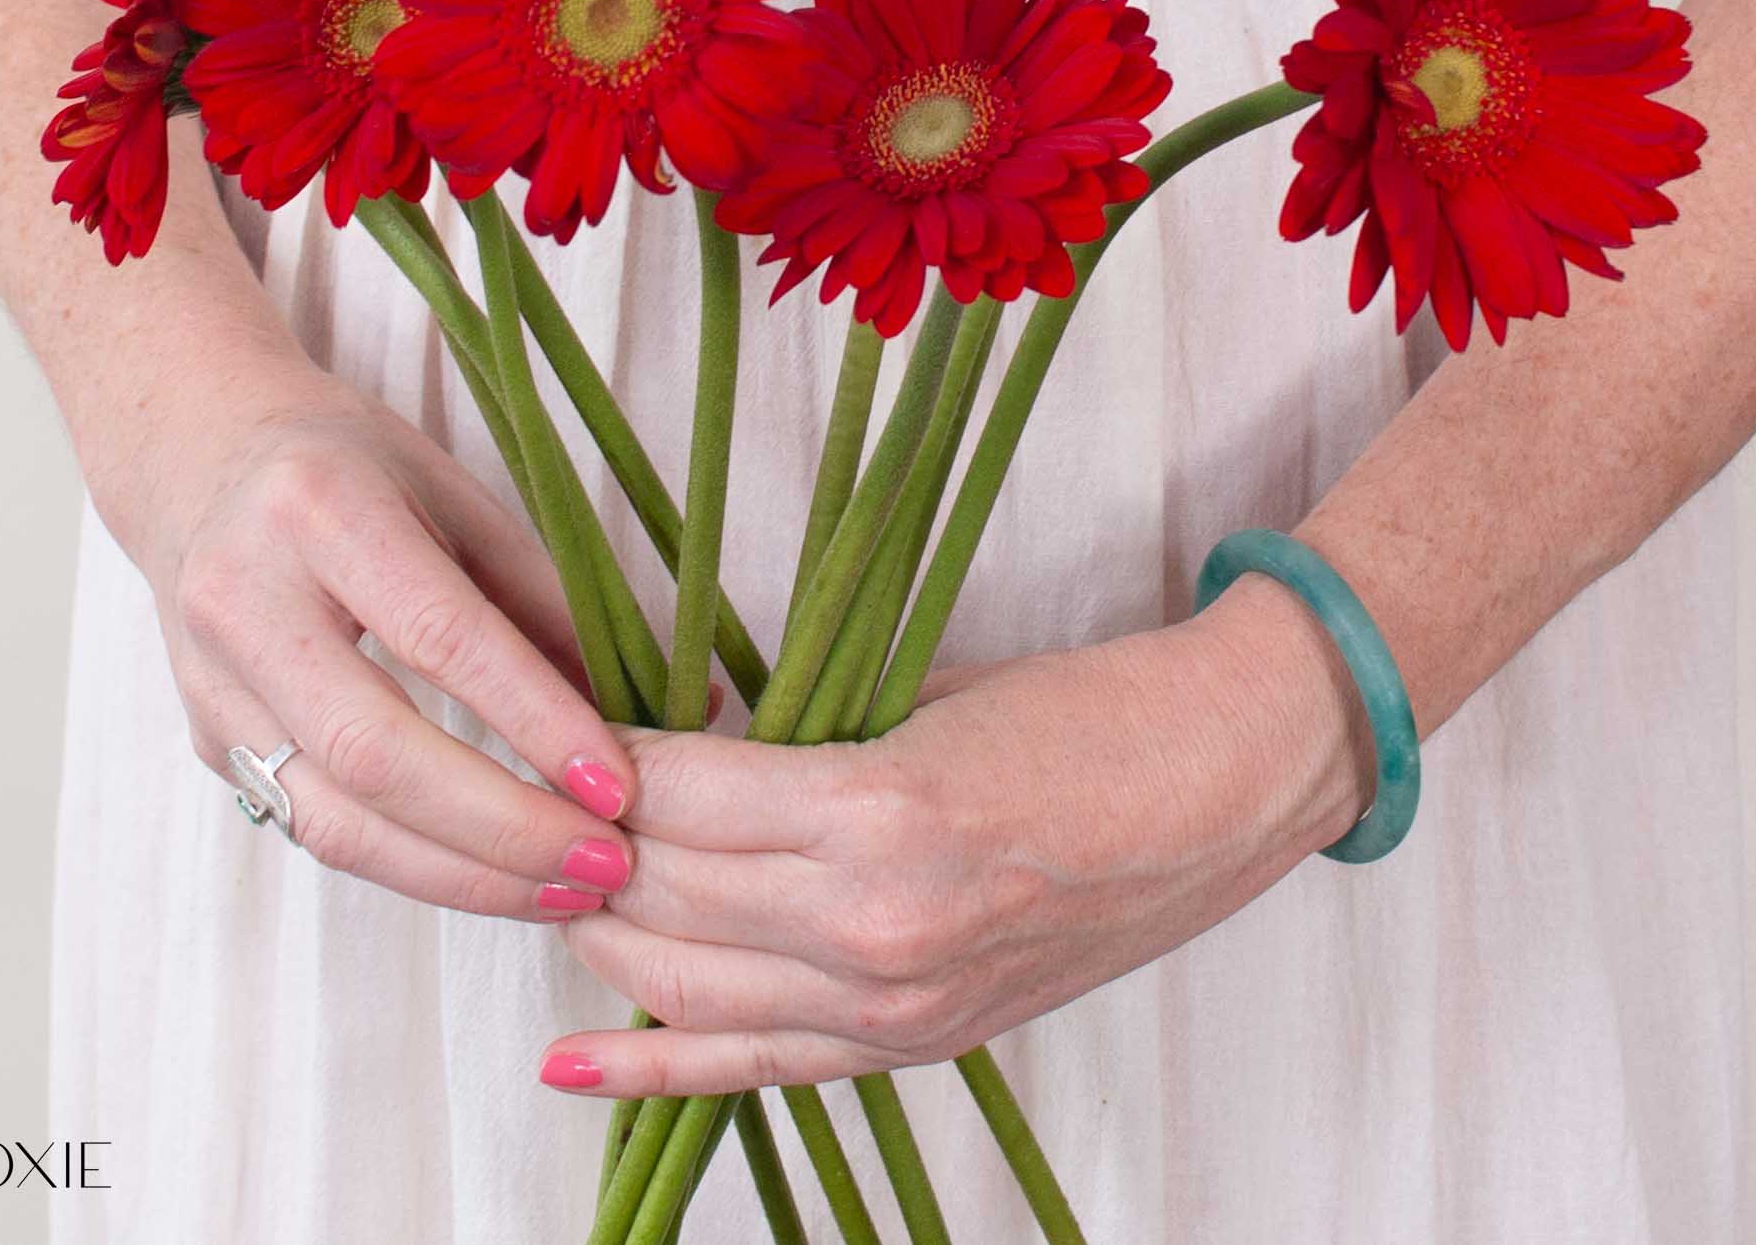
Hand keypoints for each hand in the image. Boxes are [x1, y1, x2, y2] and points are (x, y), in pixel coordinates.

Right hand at [114, 381, 644, 923]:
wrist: (197, 459)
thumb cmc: (354, 469)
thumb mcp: (458, 498)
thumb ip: (549, 602)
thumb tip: (675, 703)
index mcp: (322, 510)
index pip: (438, 634)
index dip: (533, 718)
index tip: (618, 784)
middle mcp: (246, 598)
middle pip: (377, 751)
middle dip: (503, 827)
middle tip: (607, 864)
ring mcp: (214, 681)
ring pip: (337, 818)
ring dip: (463, 875)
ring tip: (568, 891)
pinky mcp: (209, 741)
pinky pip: (315, 827)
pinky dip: (413, 865)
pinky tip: (493, 876)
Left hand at [538, 577, 1367, 1093]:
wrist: (1219, 787)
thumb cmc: (1080, 712)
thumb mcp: (917, 689)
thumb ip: (793, 730)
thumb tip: (671, 739)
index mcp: (879, 809)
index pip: (676, 794)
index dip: (599, 759)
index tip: (554, 723)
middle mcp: (875, 923)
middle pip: (663, 892)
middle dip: (584, 845)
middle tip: (536, 794)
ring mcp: (896, 1001)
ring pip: (687, 983)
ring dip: (604, 933)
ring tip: (550, 884)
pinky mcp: (917, 1042)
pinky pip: (756, 1065)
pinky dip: (654, 1063)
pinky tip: (570, 1058)